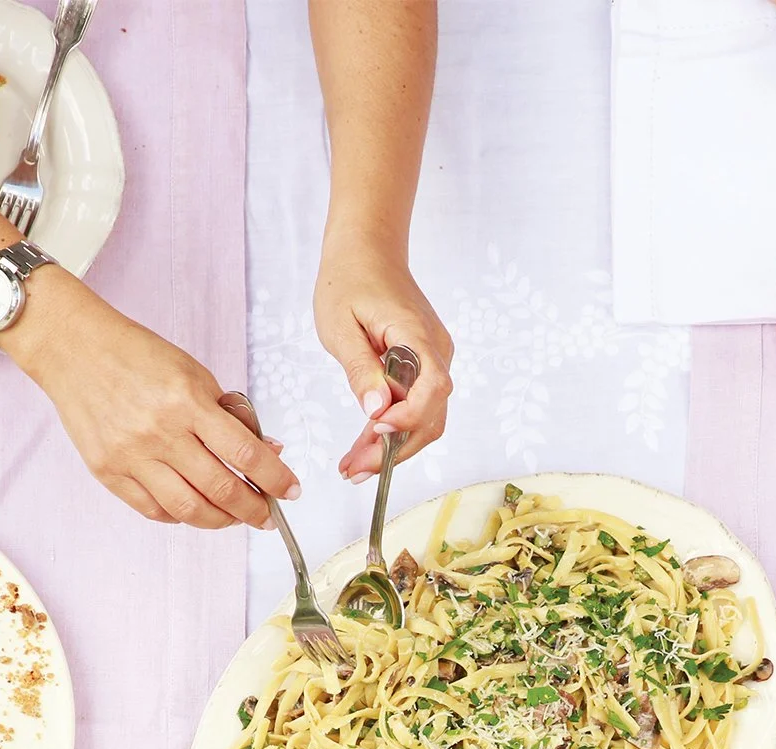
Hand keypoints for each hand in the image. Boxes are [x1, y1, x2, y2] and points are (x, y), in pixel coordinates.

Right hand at [5, 269, 300, 529]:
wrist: (73, 349)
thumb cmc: (137, 355)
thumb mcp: (192, 372)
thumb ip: (228, 414)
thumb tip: (266, 451)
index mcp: (187, 401)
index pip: (245, 453)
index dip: (275, 478)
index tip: (290, 490)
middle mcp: (160, 433)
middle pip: (221, 489)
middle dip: (254, 509)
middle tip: (267, 516)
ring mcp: (131, 456)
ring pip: (189, 509)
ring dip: (221, 520)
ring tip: (235, 517)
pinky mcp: (108, 471)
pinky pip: (153, 510)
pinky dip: (181, 517)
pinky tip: (195, 509)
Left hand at [313, 230, 453, 480]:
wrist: (367, 249)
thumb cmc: (349, 281)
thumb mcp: (340, 326)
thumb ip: (360, 370)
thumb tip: (376, 411)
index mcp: (416, 335)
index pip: (433, 388)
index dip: (409, 417)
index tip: (374, 430)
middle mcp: (435, 350)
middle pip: (431, 414)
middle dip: (395, 449)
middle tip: (354, 472)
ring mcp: (433, 358)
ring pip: (425, 417)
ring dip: (393, 447)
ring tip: (354, 467)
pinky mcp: (424, 365)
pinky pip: (416, 404)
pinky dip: (393, 429)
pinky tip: (365, 445)